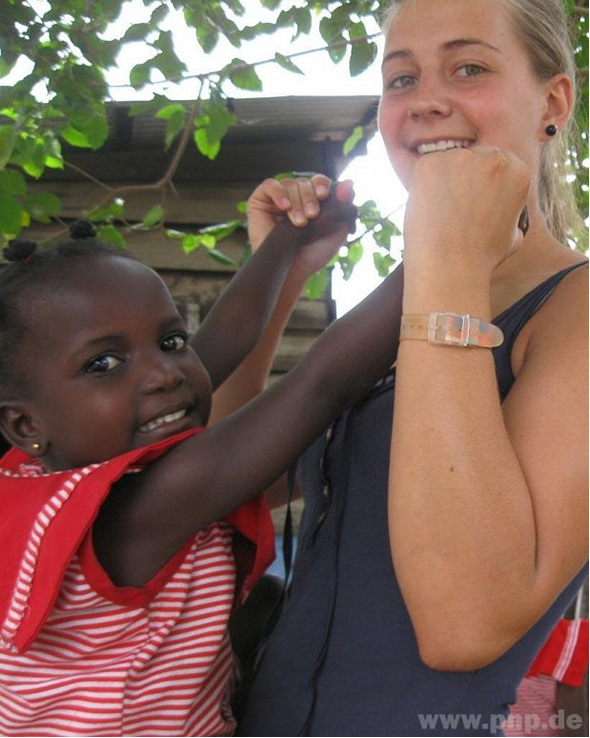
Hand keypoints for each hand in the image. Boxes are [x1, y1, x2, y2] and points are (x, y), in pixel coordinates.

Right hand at [247, 175, 355, 279]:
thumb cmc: (314, 254)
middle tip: (312, 216)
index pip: (319, 182)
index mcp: (313, 201)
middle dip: (310, 198)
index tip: (324, 196)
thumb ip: (344, 205)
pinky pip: (269, 185)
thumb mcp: (336, 230)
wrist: (293, 270)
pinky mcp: (260, 202)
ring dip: (297, 203)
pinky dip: (279, 193)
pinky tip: (284, 207)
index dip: (322, 184)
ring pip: (289, 184)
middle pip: (304, 182)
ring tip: (299, 223)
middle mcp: (295, 197)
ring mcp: (277, 199)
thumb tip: (349, 182)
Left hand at [403, 145, 530, 276]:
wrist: (450, 266)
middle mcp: (492, 157)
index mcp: (517, 171)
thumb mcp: (513, 233)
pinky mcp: (429, 164)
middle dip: (464, 179)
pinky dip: (423, 187)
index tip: (474, 202)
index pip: (497, 165)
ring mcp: (459, 157)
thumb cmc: (481, 258)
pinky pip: (425, 171)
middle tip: (453, 208)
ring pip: (448, 164)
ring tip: (440, 215)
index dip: (483, 185)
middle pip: (473, 159)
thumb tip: (500, 206)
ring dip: (443, 183)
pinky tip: (428, 210)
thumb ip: (509, 209)